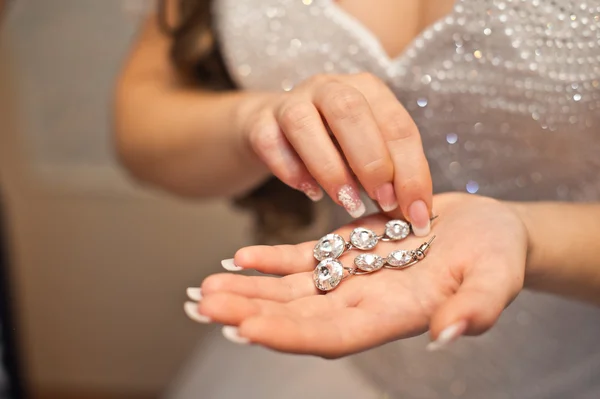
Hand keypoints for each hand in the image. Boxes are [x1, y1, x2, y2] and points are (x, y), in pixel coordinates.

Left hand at [186, 193, 528, 357]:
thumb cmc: (498, 254)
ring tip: (204, 289)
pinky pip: (304, 258)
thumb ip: (476, 307)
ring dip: (249, 290)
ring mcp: (353, 276)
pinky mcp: (349, 250)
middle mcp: (365, 301)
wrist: (487, 231)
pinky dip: (271, 259)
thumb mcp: (497, 276)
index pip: (334, 333)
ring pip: (292, 289)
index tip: (247, 330)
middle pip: (298, 315)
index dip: (291, 334)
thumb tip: (447, 335)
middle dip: (250, 313)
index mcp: (396, 313)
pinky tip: (239, 258)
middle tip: (203, 307)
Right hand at [236, 73, 432, 233]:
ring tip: (348, 203)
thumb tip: (413, 211)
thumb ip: (389, 172)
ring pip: (304, 123)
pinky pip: (270, 143)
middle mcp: (328, 87)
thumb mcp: (367, 150)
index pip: (397, 124)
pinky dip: (291, 171)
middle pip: (350, 111)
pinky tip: (311, 193)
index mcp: (367, 89)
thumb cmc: (332, 142)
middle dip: (373, 161)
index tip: (417, 212)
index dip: (411, 170)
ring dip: (330, 167)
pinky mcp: (259, 122)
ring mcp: (289, 101)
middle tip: (384, 202)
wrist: (273, 126)